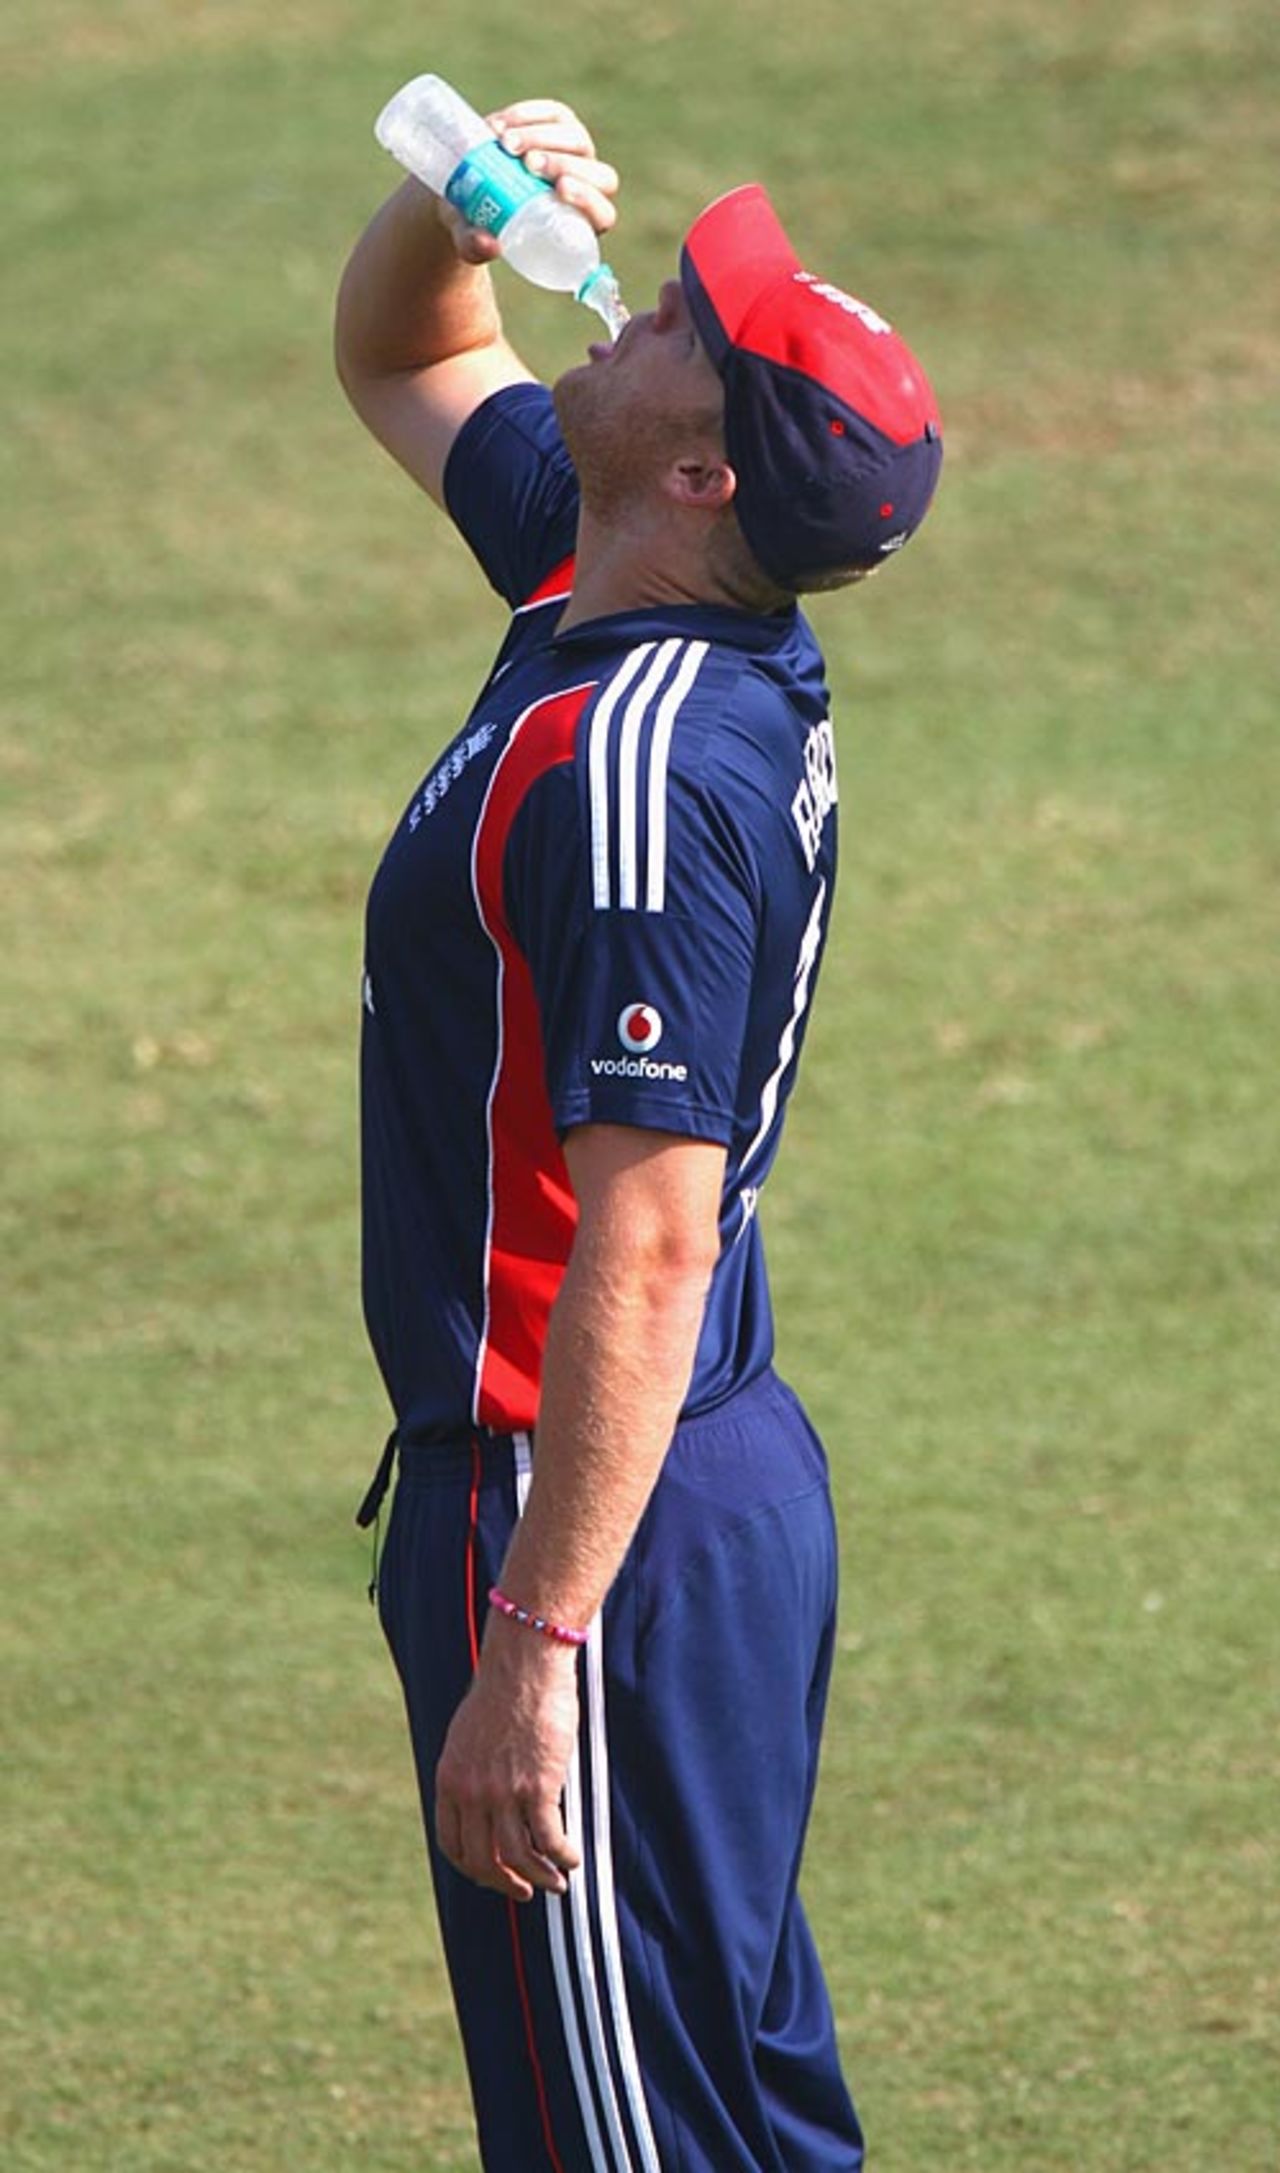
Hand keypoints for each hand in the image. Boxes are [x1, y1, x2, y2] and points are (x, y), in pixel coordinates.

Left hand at [434, 1621, 583, 1901]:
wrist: (525, 1663)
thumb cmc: (504, 1690)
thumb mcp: (468, 1734)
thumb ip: (471, 1769)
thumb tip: (484, 1794)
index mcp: (450, 1779)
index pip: (453, 1844)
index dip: (473, 1868)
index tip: (492, 1875)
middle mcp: (471, 1792)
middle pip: (483, 1860)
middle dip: (506, 1883)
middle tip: (525, 1890)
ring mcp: (503, 1792)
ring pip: (518, 1858)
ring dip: (540, 1878)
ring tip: (557, 1882)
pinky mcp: (537, 1787)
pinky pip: (549, 1839)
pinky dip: (563, 1856)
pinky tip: (573, 1858)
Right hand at [440, 97, 619, 265]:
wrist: (464, 188)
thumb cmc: (477, 224)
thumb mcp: (471, 240)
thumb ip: (475, 247)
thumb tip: (488, 245)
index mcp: (579, 224)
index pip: (602, 214)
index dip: (588, 200)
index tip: (560, 189)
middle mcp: (586, 187)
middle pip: (594, 172)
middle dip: (562, 164)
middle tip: (527, 164)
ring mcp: (576, 153)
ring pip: (576, 139)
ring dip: (543, 138)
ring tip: (505, 144)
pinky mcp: (559, 124)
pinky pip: (555, 114)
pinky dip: (529, 116)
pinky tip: (500, 126)